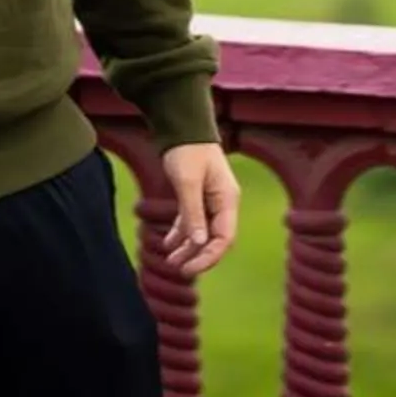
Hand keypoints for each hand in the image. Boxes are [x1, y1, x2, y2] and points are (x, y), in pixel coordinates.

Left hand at [159, 142, 239, 276]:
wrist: (183, 127)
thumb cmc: (187, 150)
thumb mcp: (188, 182)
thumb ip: (193, 213)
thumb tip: (198, 243)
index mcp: (227, 199)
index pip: (225, 238)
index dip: (209, 256)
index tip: (189, 269)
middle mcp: (223, 203)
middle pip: (215, 239)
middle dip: (197, 255)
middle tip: (177, 269)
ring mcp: (211, 200)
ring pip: (202, 233)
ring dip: (188, 248)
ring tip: (169, 261)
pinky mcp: (198, 197)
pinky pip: (192, 222)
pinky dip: (181, 234)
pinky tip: (168, 244)